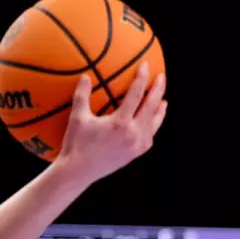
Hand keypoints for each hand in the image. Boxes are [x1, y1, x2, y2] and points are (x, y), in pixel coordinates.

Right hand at [55, 62, 166, 183]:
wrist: (78, 172)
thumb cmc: (76, 144)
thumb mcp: (77, 118)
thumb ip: (82, 95)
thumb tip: (85, 76)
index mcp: (120, 123)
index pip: (136, 95)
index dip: (142, 78)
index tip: (145, 65)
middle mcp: (133, 134)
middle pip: (152, 107)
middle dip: (158, 90)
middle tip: (161, 77)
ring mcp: (136, 145)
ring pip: (154, 123)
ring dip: (160, 110)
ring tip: (163, 101)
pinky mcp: (135, 154)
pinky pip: (150, 137)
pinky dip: (153, 127)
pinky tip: (151, 122)